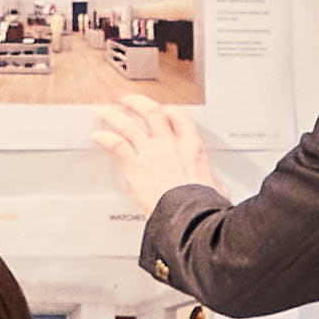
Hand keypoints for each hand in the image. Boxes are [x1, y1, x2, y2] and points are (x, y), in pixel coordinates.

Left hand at [90, 93, 216, 217]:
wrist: (191, 216)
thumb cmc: (203, 206)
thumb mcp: (217, 190)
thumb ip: (215, 186)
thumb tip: (220, 193)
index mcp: (192, 148)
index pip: (179, 119)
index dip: (168, 112)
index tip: (162, 112)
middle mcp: (170, 144)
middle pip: (152, 112)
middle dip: (138, 104)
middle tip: (129, 102)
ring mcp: (151, 153)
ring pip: (129, 124)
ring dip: (115, 116)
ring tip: (106, 112)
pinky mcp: (135, 165)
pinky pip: (116, 144)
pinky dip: (105, 138)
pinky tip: (98, 136)